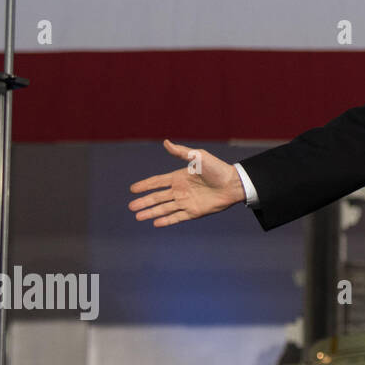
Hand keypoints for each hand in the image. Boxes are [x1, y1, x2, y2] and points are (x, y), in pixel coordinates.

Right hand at [128, 139, 245, 226]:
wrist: (233, 183)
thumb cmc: (217, 168)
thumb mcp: (198, 157)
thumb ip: (181, 152)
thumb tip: (166, 142)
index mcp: (179, 177)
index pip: (158, 182)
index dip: (145, 185)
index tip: (132, 189)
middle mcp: (180, 190)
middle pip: (158, 197)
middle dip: (144, 202)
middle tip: (131, 207)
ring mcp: (186, 202)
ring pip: (164, 208)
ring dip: (151, 212)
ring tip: (138, 216)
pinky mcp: (194, 212)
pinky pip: (177, 217)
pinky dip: (166, 220)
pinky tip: (155, 223)